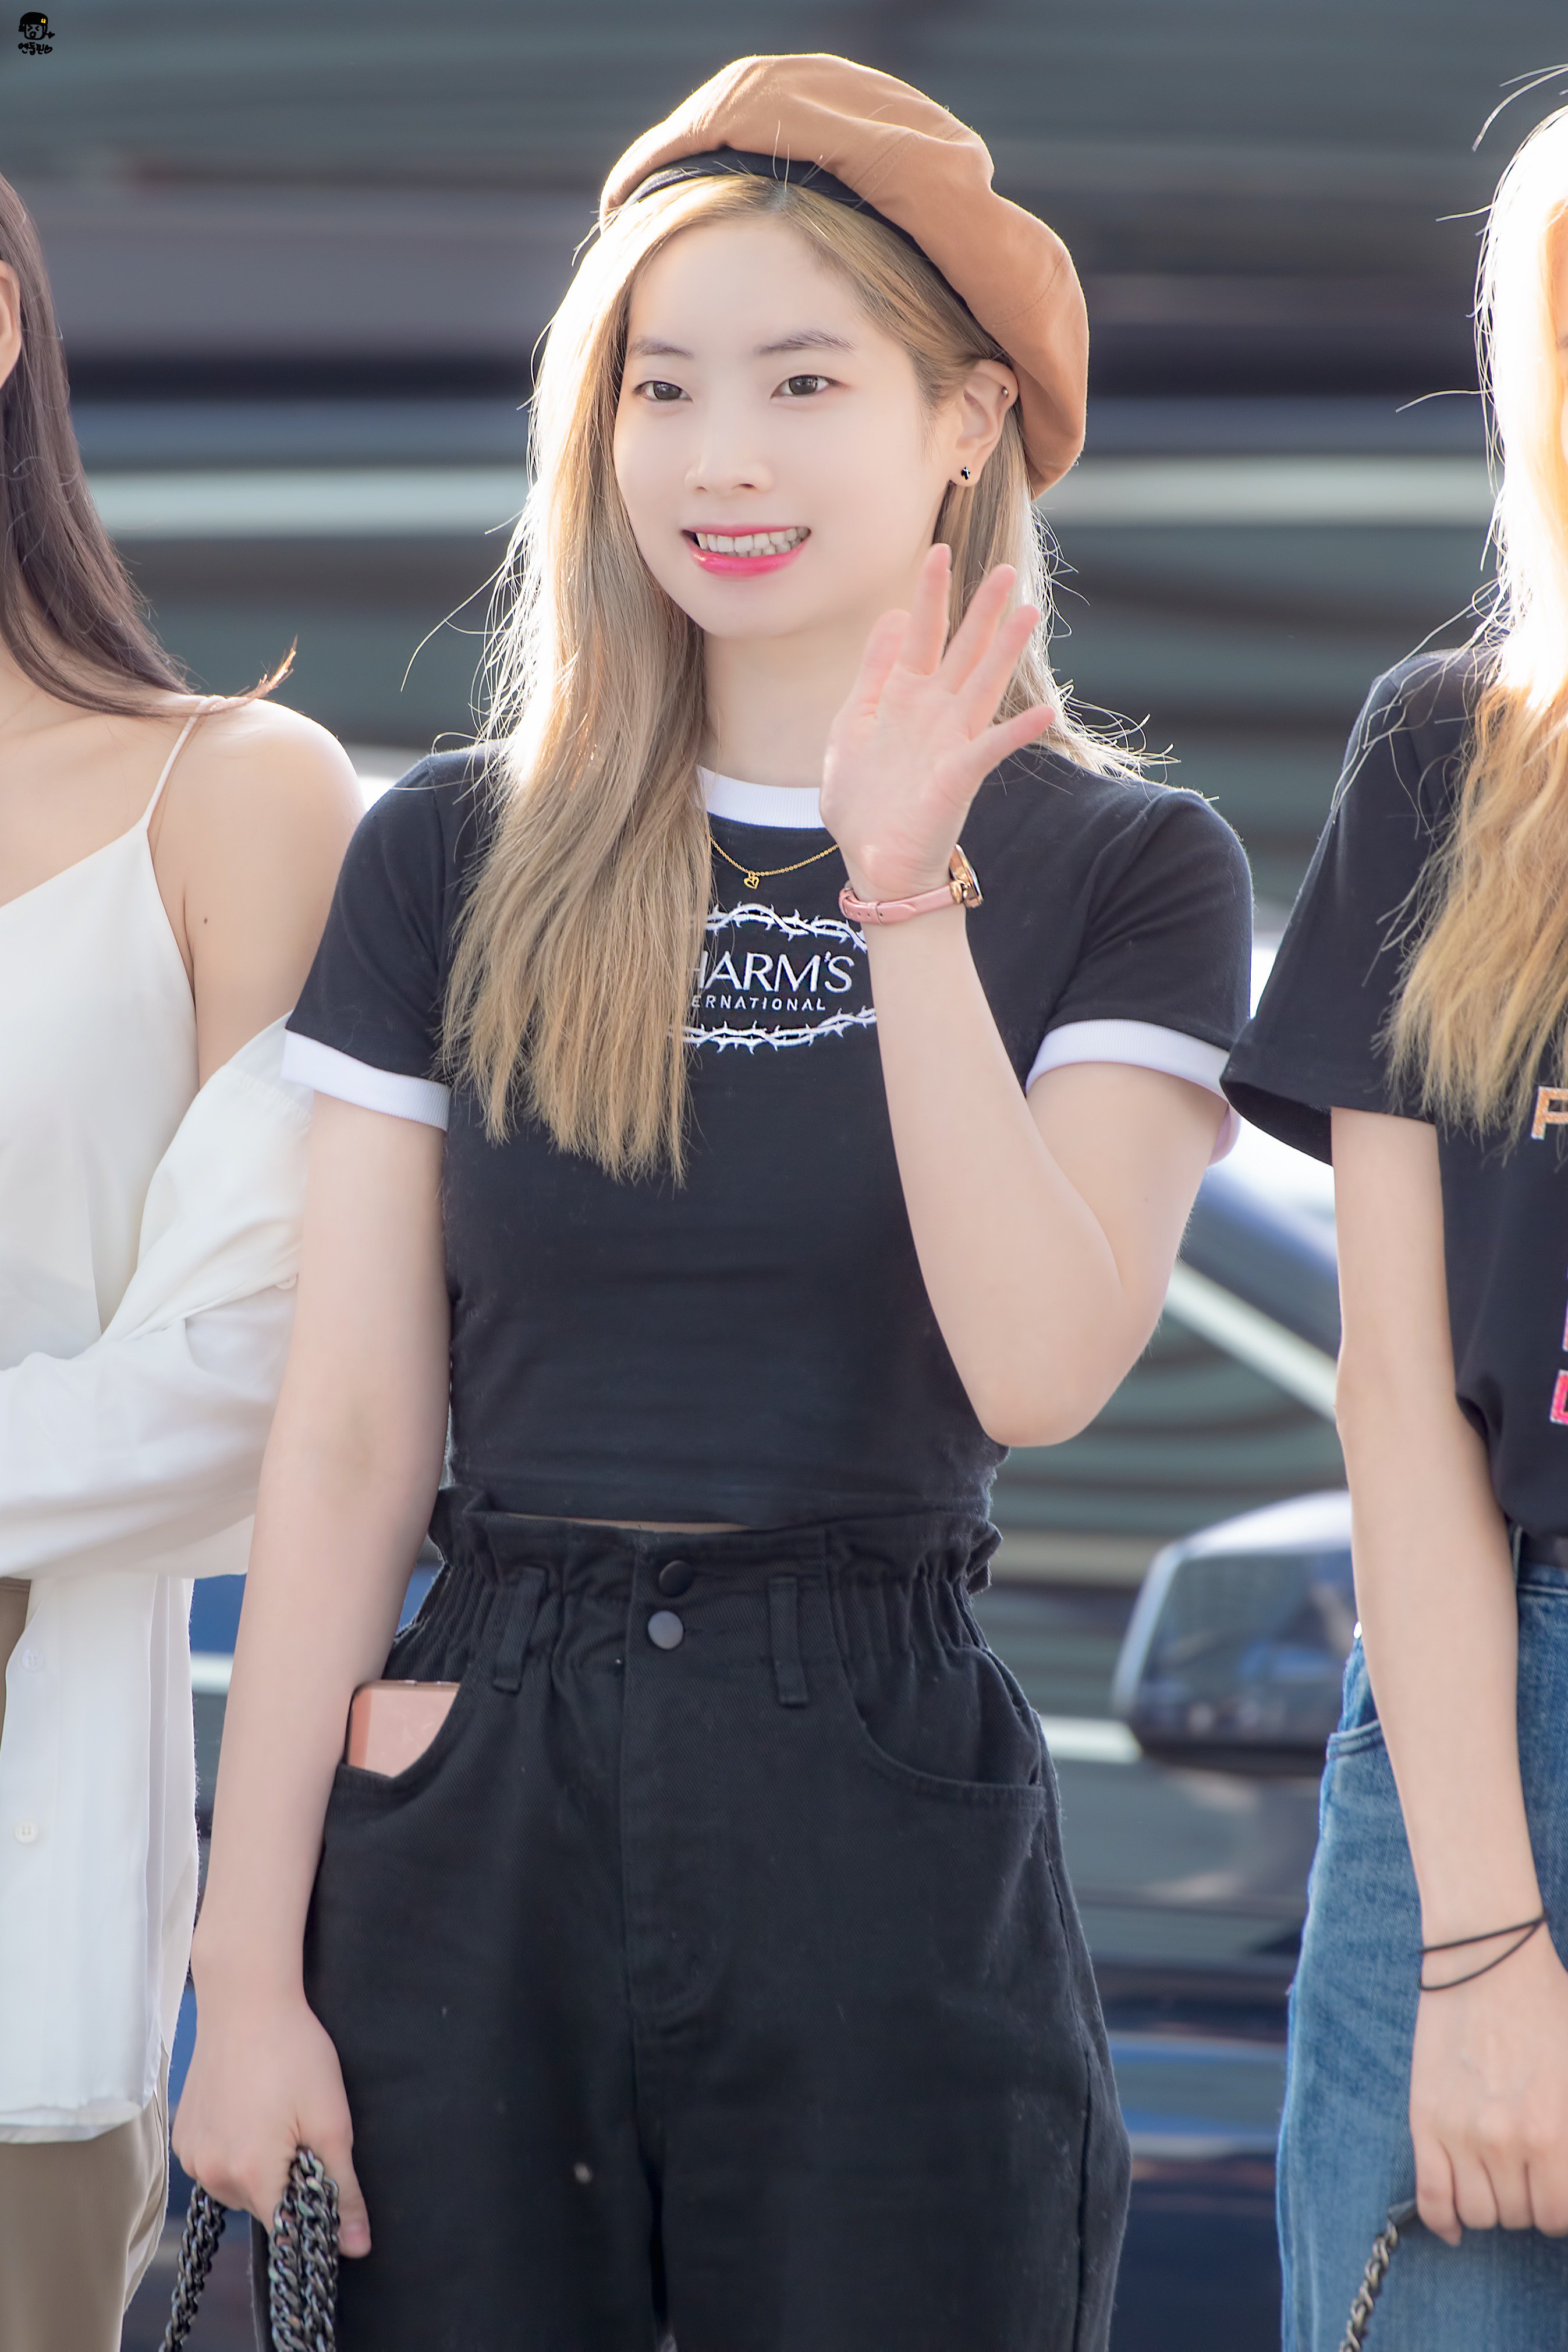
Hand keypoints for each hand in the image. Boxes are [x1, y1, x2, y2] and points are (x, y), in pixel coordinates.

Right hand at [172, 1984, 371, 2257]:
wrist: (246, 2001)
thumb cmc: (294, 2054)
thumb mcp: (331, 2122)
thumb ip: (342, 2190)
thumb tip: (356, 2247)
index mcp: (250, 2175)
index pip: (285, 2226)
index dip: (309, 2207)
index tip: (320, 2171)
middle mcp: (210, 2174)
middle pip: (260, 2205)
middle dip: (284, 2179)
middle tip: (299, 2127)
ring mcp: (191, 2154)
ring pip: (236, 2185)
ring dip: (257, 2165)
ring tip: (272, 2112)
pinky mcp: (181, 2134)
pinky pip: (214, 2162)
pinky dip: (234, 2148)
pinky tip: (248, 2108)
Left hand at [820, 543, 1054, 903]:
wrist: (872, 861)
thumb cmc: (861, 800)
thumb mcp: (851, 724)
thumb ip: (872, 673)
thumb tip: (891, 615)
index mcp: (903, 696)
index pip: (921, 634)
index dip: (930, 594)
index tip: (939, 550)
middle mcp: (933, 712)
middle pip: (963, 651)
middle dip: (983, 611)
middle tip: (1007, 570)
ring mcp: (949, 742)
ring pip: (983, 686)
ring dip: (1006, 652)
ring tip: (1029, 615)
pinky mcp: (957, 777)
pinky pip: (990, 749)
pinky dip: (1016, 732)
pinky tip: (1044, 712)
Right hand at [1410, 1926, 1567, 2241]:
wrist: (1485, 1958)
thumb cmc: (1545, 2007)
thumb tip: (1561, 2173)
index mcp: (1553, 2133)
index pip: (1558, 2214)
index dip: (1558, 2204)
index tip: (1554, 2186)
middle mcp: (1506, 2141)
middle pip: (1520, 2216)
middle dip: (1528, 2201)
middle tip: (1527, 2171)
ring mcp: (1460, 2133)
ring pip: (1479, 2213)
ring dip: (1492, 2204)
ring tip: (1496, 2176)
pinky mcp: (1425, 2119)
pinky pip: (1431, 2196)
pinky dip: (1443, 2219)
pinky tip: (1455, 2223)